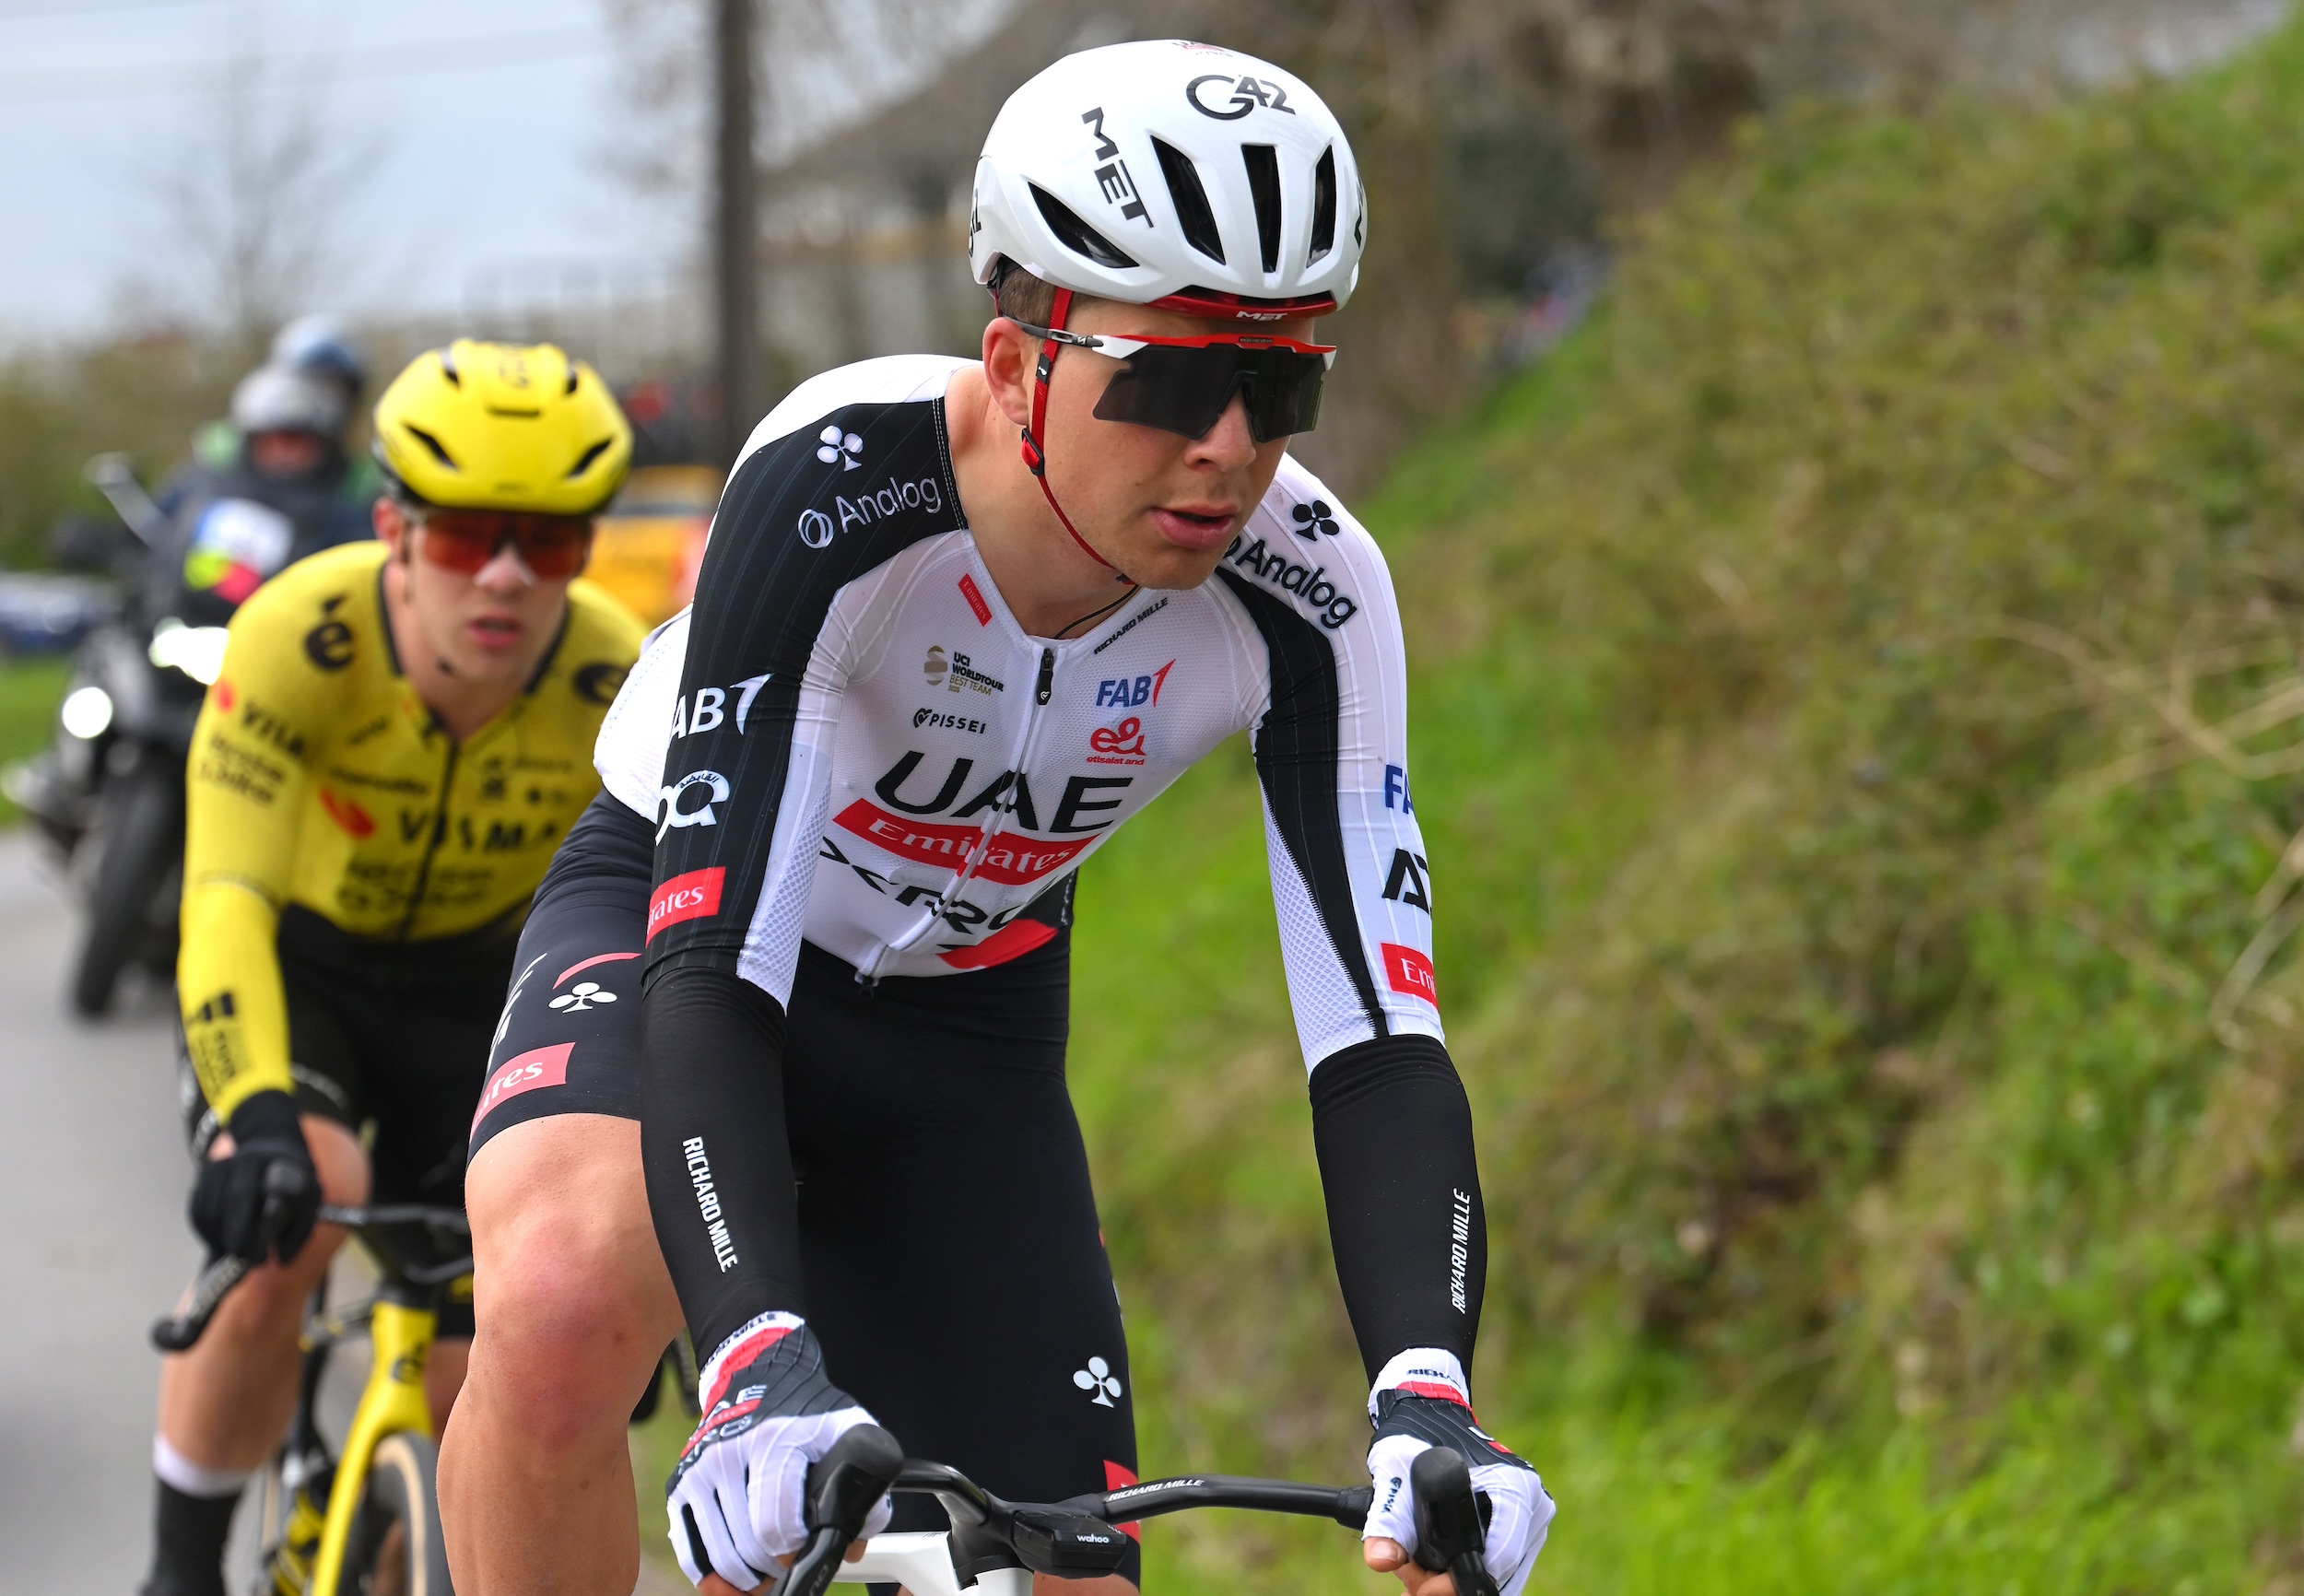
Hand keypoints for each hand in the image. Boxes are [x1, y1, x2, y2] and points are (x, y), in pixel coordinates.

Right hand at [189, 1089, 319, 1263]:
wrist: (272, 1146)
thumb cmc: (293, 1181)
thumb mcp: (311, 1198)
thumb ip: (301, 1228)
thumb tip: (282, 1259)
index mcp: (268, 1164)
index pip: (250, 1195)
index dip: (247, 1228)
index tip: (254, 1256)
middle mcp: (238, 1163)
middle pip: (226, 1204)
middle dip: (235, 1239)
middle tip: (247, 1261)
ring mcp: (216, 1170)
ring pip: (208, 1213)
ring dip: (219, 1240)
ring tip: (240, 1253)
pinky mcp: (202, 1180)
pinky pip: (197, 1213)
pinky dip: (208, 1233)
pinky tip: (225, 1241)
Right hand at [667, 1313, 892, 1590]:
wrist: (759, 1376)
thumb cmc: (806, 1411)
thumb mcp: (847, 1431)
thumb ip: (865, 1482)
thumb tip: (852, 1545)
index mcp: (773, 1441)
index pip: (774, 1525)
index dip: (793, 1553)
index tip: (802, 1554)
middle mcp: (728, 1454)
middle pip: (747, 1546)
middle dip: (772, 1568)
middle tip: (787, 1566)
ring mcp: (699, 1469)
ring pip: (718, 1555)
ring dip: (744, 1578)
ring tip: (765, 1574)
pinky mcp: (679, 1482)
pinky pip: (689, 1550)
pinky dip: (710, 1576)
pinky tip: (732, 1579)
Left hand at [1360, 1351, 1553, 1595]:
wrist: (1429, 1413)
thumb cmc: (1415, 1437)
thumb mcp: (1394, 1474)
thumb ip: (1387, 1520)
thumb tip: (1381, 1560)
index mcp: (1516, 1488)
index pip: (1497, 1561)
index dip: (1453, 1581)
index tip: (1417, 1577)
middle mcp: (1534, 1505)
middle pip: (1498, 1574)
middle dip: (1449, 1582)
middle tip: (1409, 1572)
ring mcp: (1533, 1520)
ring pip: (1498, 1575)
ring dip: (1455, 1578)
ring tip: (1415, 1564)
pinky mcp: (1525, 1529)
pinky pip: (1499, 1566)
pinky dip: (1465, 1571)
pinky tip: (1434, 1564)